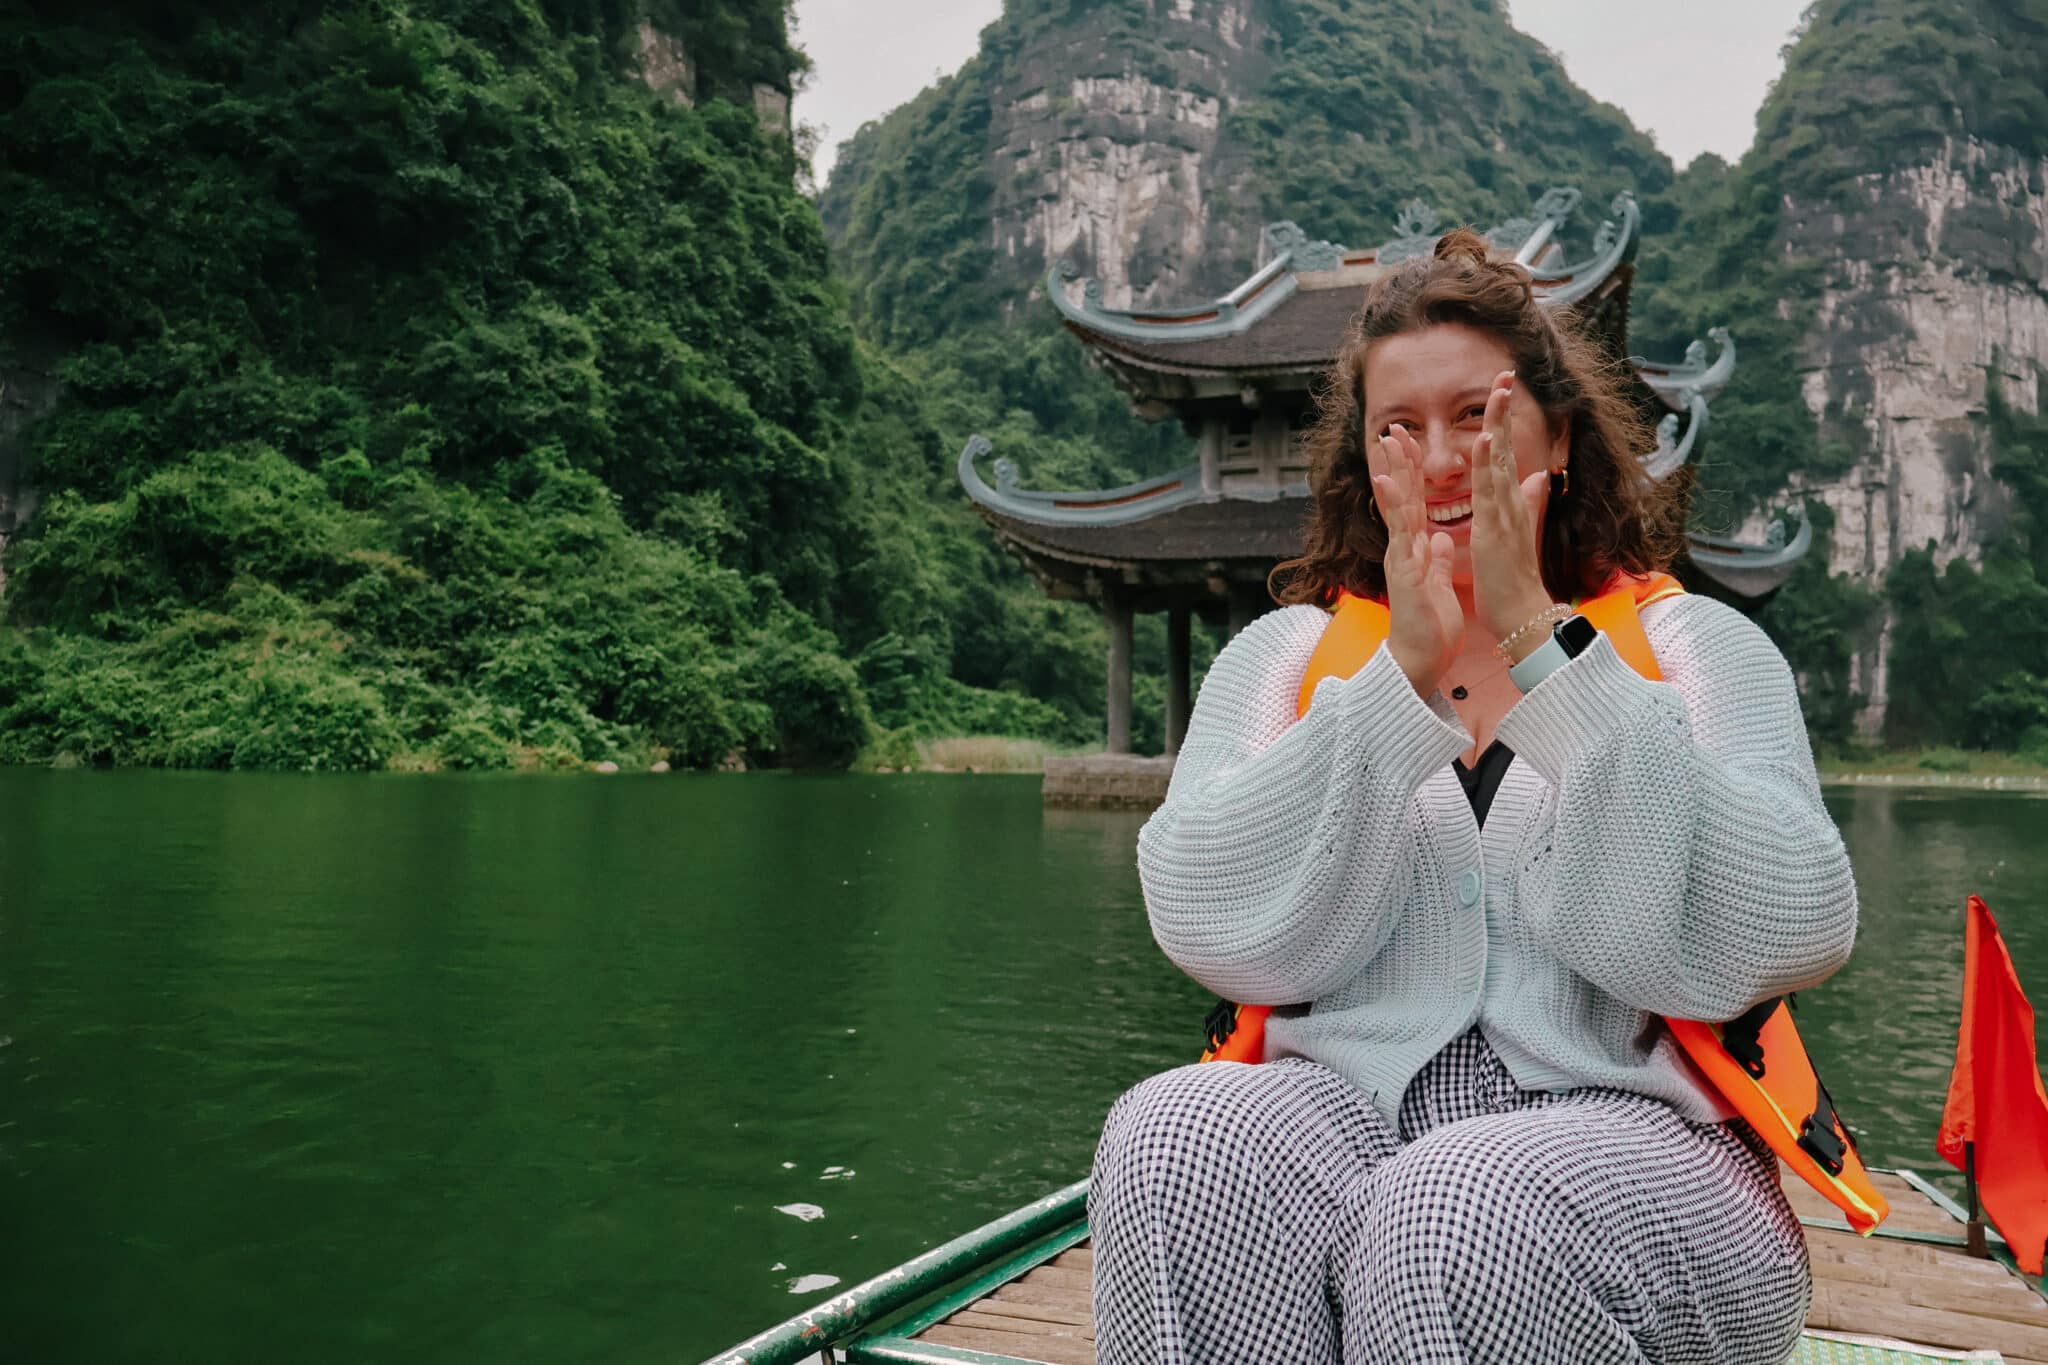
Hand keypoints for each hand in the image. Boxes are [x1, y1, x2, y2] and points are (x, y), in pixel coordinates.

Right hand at [1369, 423, 1461, 694]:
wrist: (1420, 662)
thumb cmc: (1430, 629)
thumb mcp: (1439, 586)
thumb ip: (1437, 561)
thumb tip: (1441, 540)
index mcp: (1417, 551)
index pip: (1415, 504)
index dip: (1412, 474)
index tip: (1409, 445)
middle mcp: (1404, 550)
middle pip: (1401, 498)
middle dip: (1397, 463)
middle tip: (1392, 429)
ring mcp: (1401, 559)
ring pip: (1396, 510)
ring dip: (1391, 475)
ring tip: (1386, 446)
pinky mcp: (1404, 572)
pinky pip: (1399, 536)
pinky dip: (1394, 510)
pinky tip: (1387, 486)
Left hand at [1469, 370, 1558, 652]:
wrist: (1522, 616)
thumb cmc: (1514, 580)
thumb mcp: (1518, 534)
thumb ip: (1530, 502)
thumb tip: (1541, 476)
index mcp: (1510, 504)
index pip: (1502, 455)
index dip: (1501, 423)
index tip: (1501, 391)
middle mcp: (1511, 503)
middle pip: (1504, 448)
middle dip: (1504, 411)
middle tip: (1504, 373)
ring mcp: (1505, 515)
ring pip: (1499, 462)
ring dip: (1497, 426)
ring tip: (1497, 392)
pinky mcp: (1496, 531)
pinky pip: (1490, 493)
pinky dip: (1487, 466)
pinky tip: (1484, 440)